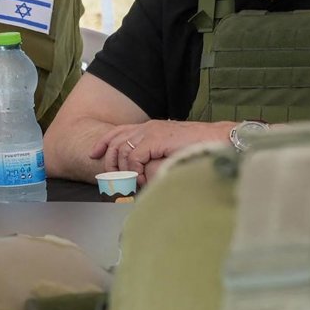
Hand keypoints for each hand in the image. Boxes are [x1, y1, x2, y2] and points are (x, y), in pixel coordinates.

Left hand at [90, 120, 228, 181]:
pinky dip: (134, 170)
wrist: (216, 140)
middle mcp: (147, 127)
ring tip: (133, 182)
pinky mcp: (155, 139)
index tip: (93, 155)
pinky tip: (142, 179)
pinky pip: (133, 156)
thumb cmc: (198, 149)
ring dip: (124, 169)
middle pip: (114, 140)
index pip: (118, 132)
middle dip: (110, 161)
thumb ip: (153, 157)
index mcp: (149, 128)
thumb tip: (140, 172)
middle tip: (114, 179)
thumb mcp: (169, 152)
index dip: (103, 143)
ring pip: (122, 150)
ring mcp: (151, 132)